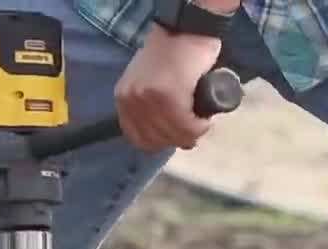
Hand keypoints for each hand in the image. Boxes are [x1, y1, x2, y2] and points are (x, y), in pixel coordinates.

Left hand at [114, 26, 225, 151]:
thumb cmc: (172, 53)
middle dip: (176, 140)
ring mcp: (149, 99)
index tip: (174, 137)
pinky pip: (186, 125)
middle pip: (155, 139)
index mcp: (122, 98)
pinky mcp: (169, 96)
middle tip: (192, 131)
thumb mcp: (148, 80)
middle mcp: (131, 100)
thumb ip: (149, 105)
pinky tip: (204, 120)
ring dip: (190, 134)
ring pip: (172, 134)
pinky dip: (199, 127)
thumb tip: (164, 135)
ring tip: (200, 123)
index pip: (136, 137)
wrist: (186, 28)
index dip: (158, 142)